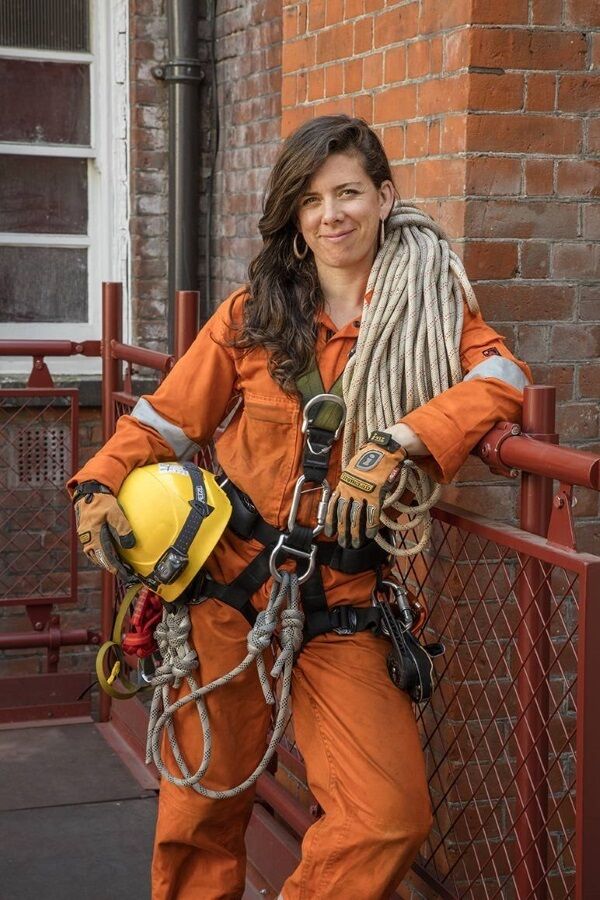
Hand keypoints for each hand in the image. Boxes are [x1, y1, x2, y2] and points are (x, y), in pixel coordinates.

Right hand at [73, 481, 135, 580]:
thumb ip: (123, 528)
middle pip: (98, 558)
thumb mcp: (115, 512)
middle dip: (110, 566)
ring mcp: (85, 537)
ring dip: (105, 561)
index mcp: (93, 534)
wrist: (89, 493)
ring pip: (94, 555)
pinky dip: (101, 554)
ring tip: (116, 567)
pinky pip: (93, 549)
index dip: (113, 565)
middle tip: (122, 572)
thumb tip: (130, 545)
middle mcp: (86, 538)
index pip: (104, 555)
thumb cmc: (102, 502)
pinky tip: (109, 555)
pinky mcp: (86, 535)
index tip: (121, 572)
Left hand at [324, 432, 406, 547]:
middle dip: (342, 531)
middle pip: (342, 514)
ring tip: (355, 543)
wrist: (380, 449)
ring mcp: (362, 492)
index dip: (330, 521)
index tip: (329, 533)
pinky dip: (370, 525)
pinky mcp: (376, 493)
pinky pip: (371, 513)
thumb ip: (349, 485)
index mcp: (342, 484)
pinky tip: (370, 534)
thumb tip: (351, 499)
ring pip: (355, 517)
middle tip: (343, 543)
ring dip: (355, 532)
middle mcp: (349, 490)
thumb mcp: (352, 470)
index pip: (332, 506)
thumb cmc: (368, 458)